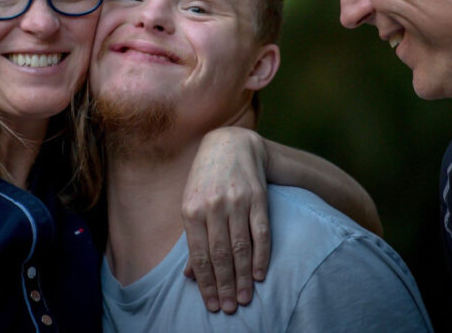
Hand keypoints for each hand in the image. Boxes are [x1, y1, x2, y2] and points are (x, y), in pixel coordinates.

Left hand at [181, 127, 269, 313]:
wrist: (230, 144)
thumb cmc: (205, 179)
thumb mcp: (191, 204)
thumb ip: (192, 239)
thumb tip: (189, 275)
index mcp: (191, 209)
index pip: (200, 255)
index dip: (206, 283)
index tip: (213, 304)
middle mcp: (213, 206)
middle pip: (220, 255)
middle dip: (225, 285)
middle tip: (230, 308)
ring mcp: (237, 202)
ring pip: (241, 247)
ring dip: (244, 277)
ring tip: (245, 298)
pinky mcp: (258, 198)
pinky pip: (261, 232)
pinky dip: (261, 256)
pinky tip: (261, 274)